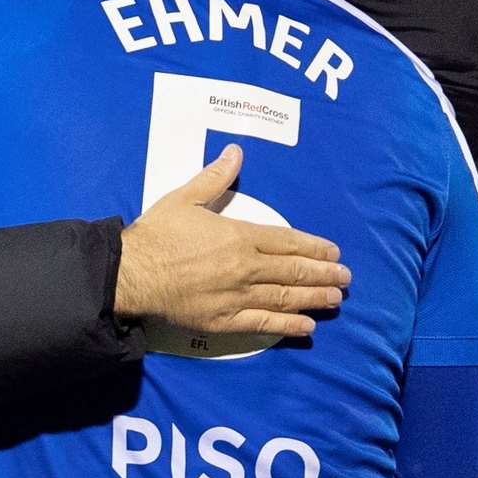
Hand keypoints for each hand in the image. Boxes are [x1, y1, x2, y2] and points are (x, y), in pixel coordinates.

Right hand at [116, 144, 348, 337]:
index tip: (334, 252)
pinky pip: (264, 323)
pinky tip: (307, 326)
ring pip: (285, 297)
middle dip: (324, 273)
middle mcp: (245, 267)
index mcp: (239, 236)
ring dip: (314, 298)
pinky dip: (288, 325)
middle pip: (294, 271)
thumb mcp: (185, 199)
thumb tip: (235, 151)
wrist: (131, 274)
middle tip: (346, 277)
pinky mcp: (224, 320)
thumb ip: (215, 177)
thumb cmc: (156, 235)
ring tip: (335, 298)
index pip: (287, 242)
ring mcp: (237, 296)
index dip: (314, 247)